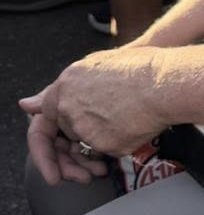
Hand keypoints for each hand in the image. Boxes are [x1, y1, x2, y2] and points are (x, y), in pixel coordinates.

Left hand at [20, 47, 165, 174]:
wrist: (166, 84)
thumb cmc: (143, 68)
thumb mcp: (100, 63)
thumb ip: (63, 86)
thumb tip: (27, 104)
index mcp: (67, 84)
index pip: (45, 113)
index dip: (52, 129)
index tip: (54, 140)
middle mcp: (69, 107)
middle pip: (68, 130)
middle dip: (81, 138)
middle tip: (101, 135)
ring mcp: (84, 127)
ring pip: (87, 142)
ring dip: (99, 145)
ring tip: (125, 132)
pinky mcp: (103, 144)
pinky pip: (106, 151)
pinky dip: (118, 146)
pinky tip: (134, 132)